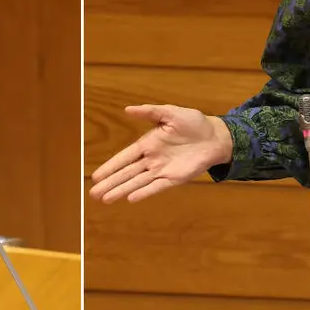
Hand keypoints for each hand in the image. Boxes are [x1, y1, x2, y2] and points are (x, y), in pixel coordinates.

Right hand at [89, 104, 231, 203]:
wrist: (216, 137)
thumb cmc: (193, 123)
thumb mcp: (171, 113)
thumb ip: (150, 112)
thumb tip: (128, 109)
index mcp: (148, 143)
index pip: (124, 157)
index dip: (110, 166)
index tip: (96, 176)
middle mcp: (151, 159)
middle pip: (126, 173)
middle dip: (110, 183)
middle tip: (93, 194)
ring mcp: (162, 170)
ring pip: (137, 182)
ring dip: (122, 190)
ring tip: (106, 200)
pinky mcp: (175, 178)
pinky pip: (156, 187)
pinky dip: (144, 192)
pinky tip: (130, 198)